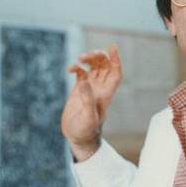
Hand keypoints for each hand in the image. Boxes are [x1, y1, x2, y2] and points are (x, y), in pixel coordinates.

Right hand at [62, 45, 122, 160]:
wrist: (78, 138)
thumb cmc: (86, 131)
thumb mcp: (88, 117)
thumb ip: (87, 100)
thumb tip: (84, 83)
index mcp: (106, 93)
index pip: (115, 72)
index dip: (116, 60)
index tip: (112, 47)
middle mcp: (100, 89)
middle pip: (105, 66)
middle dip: (99, 57)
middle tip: (88, 55)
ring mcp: (90, 88)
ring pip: (94, 67)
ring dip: (89, 59)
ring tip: (80, 58)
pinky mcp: (79, 90)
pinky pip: (81, 74)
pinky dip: (76, 68)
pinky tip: (69, 68)